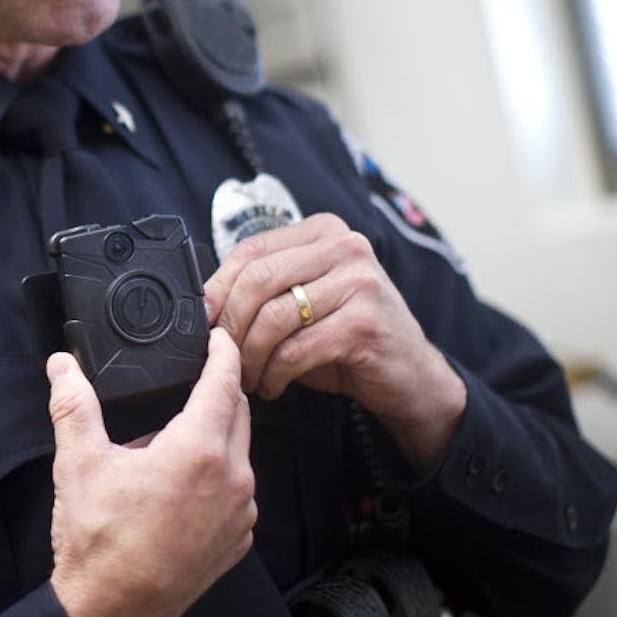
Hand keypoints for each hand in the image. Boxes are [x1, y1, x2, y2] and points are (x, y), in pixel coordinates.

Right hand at [48, 329, 255, 616]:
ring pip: (240, 454)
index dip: (223, 352)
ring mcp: (239, 513)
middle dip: (219, 391)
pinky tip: (180, 487)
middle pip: (238, 414)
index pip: (224, 382)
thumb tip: (64, 368)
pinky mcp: (238, 540)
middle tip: (193, 380)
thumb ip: (73, 404)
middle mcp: (232, 480)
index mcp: (198, 451)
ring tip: (168, 444)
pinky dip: (218, 477)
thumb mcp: (79, 462)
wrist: (114, 612)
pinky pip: (238, 492)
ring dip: (215, 437)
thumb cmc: (101, 545)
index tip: (219, 338)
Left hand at [204, 214, 465, 470]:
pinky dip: (274, 374)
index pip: (250, 249)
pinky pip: (296, 350)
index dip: (218, 288)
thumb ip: (265, 291)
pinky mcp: (364, 324)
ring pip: (274, 317)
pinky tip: (273, 386)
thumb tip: (205, 305)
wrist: (411, 376)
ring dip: (250, 356)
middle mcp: (345, 246)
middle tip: (223, 357)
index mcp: (324, 231)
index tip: (204, 322)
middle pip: (257, 279)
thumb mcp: (304, 302)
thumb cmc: (349, 337)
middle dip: (231, 325)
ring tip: (249, 377)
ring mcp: (359, 282)